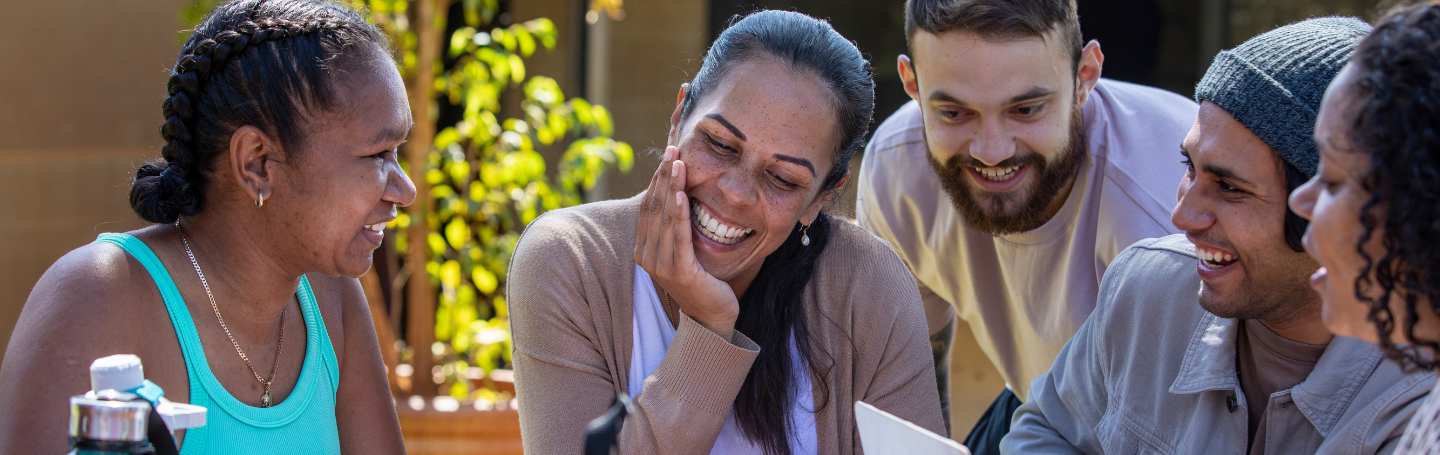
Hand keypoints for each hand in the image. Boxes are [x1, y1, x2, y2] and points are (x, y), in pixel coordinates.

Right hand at [634, 146, 739, 338]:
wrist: (712, 317)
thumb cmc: (702, 280)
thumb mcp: (684, 249)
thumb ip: (677, 227)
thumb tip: (680, 193)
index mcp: (645, 250)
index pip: (648, 206)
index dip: (656, 179)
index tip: (668, 154)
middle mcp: (648, 257)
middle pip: (654, 207)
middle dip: (663, 176)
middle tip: (672, 148)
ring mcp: (661, 266)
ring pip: (665, 218)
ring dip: (672, 187)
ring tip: (678, 163)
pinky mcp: (679, 272)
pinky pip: (679, 236)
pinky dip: (680, 213)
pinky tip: (683, 194)